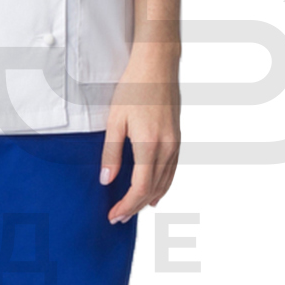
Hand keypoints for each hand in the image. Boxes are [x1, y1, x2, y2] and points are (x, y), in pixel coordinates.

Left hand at [100, 44, 180, 223]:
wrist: (157, 66)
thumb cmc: (134, 88)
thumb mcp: (114, 120)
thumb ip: (111, 152)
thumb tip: (106, 180)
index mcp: (149, 145)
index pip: (140, 188)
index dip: (127, 206)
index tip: (113, 216)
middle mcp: (167, 148)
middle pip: (153, 190)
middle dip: (135, 207)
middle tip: (118, 218)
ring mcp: (175, 144)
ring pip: (165, 182)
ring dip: (149, 199)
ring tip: (132, 209)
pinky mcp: (177, 138)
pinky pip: (171, 171)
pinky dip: (162, 186)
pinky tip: (155, 193)